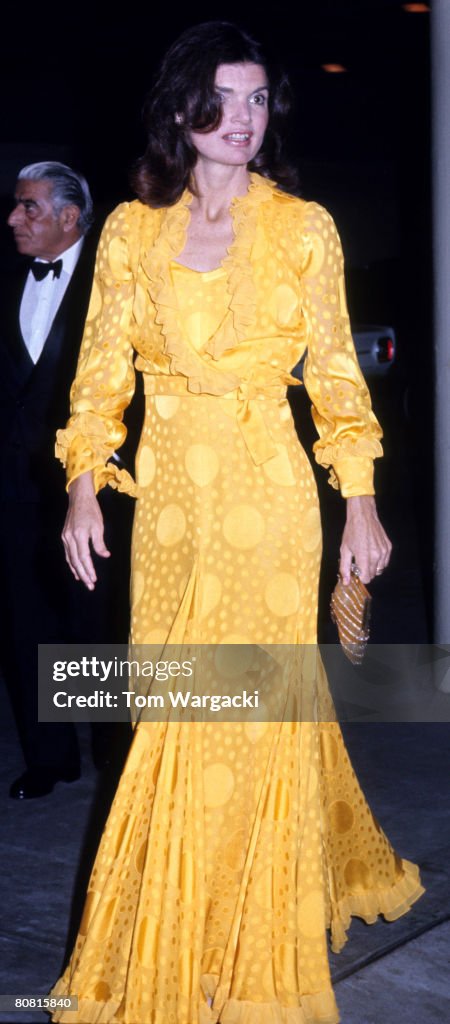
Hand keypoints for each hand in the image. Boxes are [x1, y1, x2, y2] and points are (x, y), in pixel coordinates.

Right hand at [62, 472, 109, 589]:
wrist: (79, 499)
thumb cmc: (91, 511)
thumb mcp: (99, 526)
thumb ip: (100, 543)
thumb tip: (105, 556)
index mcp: (79, 535)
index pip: (84, 557)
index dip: (89, 570)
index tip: (94, 579)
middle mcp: (69, 538)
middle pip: (76, 561)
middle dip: (84, 575)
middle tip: (90, 586)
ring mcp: (65, 538)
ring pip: (70, 559)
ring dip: (77, 571)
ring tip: (84, 582)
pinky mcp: (64, 536)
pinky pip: (67, 554)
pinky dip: (72, 563)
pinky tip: (76, 571)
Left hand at [339, 495, 391, 584]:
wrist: (363, 515)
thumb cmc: (352, 531)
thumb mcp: (344, 549)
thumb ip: (345, 567)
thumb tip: (346, 582)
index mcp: (364, 557)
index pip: (366, 579)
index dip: (360, 577)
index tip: (356, 571)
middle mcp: (377, 556)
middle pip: (373, 575)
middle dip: (365, 572)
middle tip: (359, 562)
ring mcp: (384, 551)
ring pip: (380, 569)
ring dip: (373, 567)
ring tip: (365, 556)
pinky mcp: (388, 547)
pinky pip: (385, 561)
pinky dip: (379, 561)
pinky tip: (372, 552)